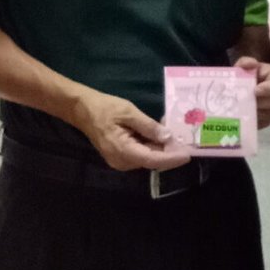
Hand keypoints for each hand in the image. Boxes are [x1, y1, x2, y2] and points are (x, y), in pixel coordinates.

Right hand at [73, 89, 188, 172]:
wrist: (81, 109)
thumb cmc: (104, 108)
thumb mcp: (128, 112)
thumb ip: (148, 126)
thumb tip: (167, 137)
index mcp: (123, 151)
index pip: (153, 160)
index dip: (172, 158)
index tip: (188, 154)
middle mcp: (122, 161)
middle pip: (151, 161)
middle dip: (170, 153)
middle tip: (187, 143)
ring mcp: (120, 161)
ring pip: (147, 158)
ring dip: (162, 149)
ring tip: (178, 138)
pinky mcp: (119, 156)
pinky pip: (140, 154)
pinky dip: (152, 146)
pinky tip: (161, 136)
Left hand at [236, 53, 269, 128]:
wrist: (250, 86)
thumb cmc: (252, 74)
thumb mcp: (248, 65)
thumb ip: (246, 62)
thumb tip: (250, 64)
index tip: (256, 89)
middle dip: (257, 101)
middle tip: (242, 99)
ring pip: (265, 115)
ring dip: (252, 111)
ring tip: (239, 106)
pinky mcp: (268, 121)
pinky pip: (260, 123)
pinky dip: (250, 119)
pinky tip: (240, 114)